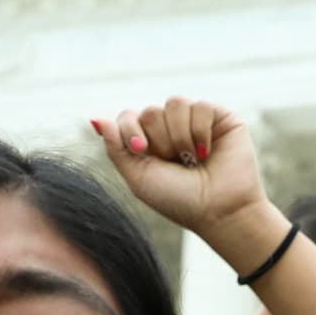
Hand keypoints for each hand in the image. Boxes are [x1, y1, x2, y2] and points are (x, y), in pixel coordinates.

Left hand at [94, 98, 274, 243]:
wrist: (218, 211)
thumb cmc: (179, 200)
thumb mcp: (139, 178)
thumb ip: (116, 148)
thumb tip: (95, 119)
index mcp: (150, 142)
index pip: (128, 116)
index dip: (130, 129)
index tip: (141, 149)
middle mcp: (171, 129)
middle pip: (150, 111)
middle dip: (159, 140)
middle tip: (175, 163)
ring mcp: (195, 122)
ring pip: (174, 103)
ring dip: (179, 136)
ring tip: (192, 160)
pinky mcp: (221, 118)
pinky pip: (200, 106)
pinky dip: (200, 131)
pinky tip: (207, 152)